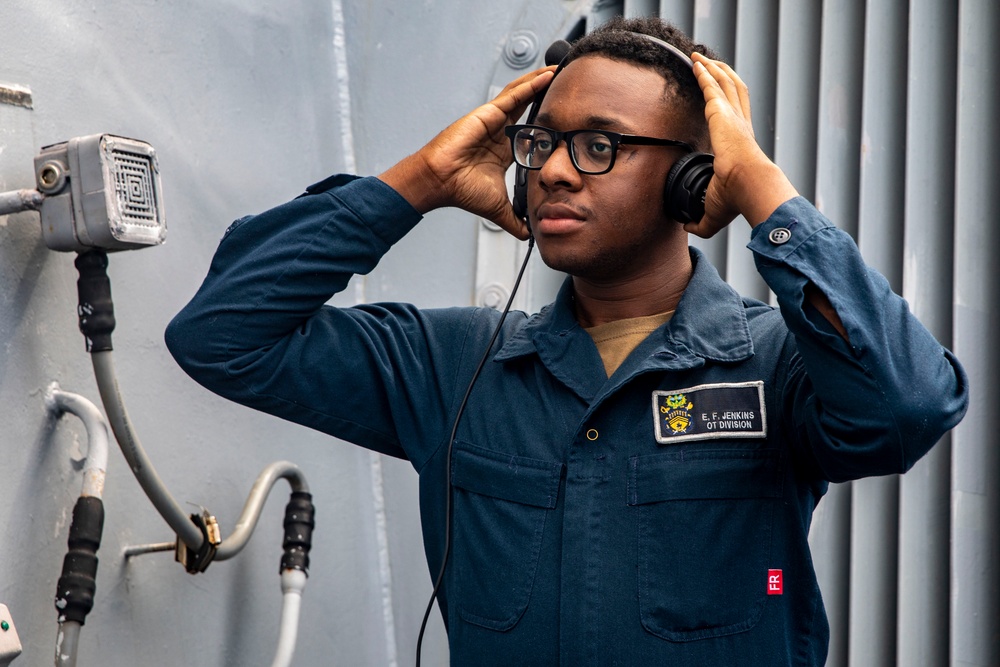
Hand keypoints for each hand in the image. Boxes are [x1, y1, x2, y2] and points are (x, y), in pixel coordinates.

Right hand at [379, 66, 555, 239]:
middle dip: (545, 95)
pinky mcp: (487, 113)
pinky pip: (513, 95)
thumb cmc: (460, 189)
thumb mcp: (497, 208)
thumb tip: (526, 234)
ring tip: (558, 72)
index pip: (531, 131)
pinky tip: (545, 77)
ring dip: (540, 83)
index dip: (547, 122)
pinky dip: (530, 85)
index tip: (566, 118)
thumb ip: (513, 220)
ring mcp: (493, 120)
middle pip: (528, 107)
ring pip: (521, 95)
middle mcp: (499, 132)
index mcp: (504, 150)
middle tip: (566, 86)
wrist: (440, 182)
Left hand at [684, 53, 797, 237]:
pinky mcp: (723, 112)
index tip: (721, 97)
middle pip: (733, 92)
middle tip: (712, 66)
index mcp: (741, 144)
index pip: (736, 117)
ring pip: (725, 84)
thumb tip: (687, 228)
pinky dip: (705, 73)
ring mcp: (733, 117)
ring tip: (701, 58)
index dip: (729, 104)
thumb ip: (701, 220)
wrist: (748, 185)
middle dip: (723, 77)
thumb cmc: (736, 198)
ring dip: (713, 69)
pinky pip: (712, 86)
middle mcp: (740, 125)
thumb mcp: (714, 212)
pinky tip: (695, 63)